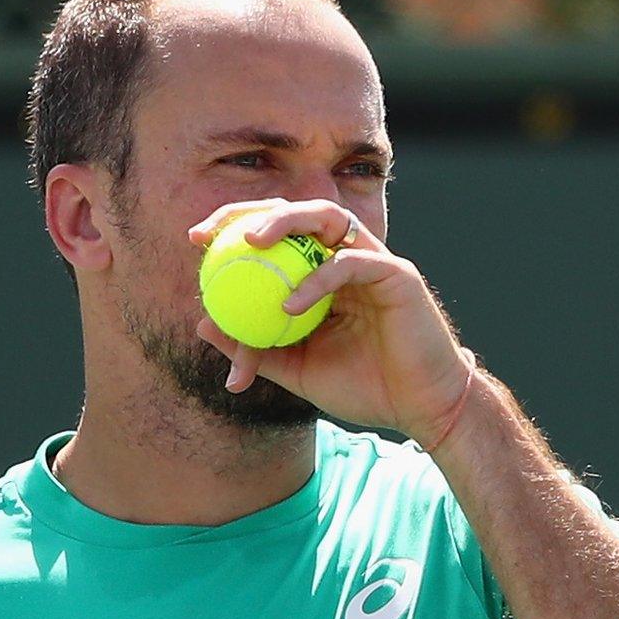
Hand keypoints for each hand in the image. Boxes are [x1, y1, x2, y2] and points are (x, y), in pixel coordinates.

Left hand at [188, 199, 475, 444]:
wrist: (423, 408)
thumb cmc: (367, 388)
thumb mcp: (297, 368)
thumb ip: (255, 346)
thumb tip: (202, 324)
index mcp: (326, 274)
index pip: (279, 235)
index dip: (236, 227)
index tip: (196, 241)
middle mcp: (349, 258)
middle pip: (298, 212)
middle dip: (251, 211)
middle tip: (211, 232)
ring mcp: (376, 262)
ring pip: (328, 219)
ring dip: (285, 222)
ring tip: (251, 241)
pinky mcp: (398, 275)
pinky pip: (350, 264)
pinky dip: (317, 280)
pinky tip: (290, 304)